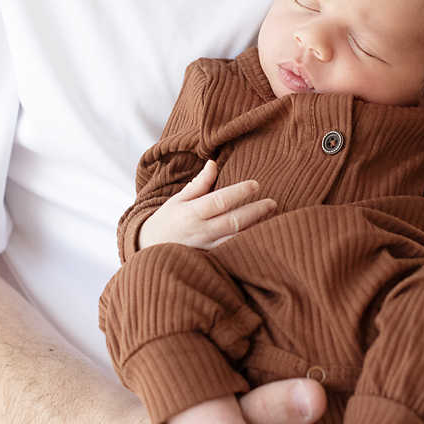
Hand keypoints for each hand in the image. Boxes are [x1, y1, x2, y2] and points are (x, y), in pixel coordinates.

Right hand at [138, 160, 276, 249]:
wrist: (151, 250)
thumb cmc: (167, 221)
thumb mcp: (178, 199)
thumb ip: (199, 184)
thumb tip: (213, 163)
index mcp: (192, 212)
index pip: (219, 201)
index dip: (239, 192)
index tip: (256, 184)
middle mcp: (201, 231)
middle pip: (233, 222)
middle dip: (255, 212)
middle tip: (272, 203)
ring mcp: (207, 248)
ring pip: (236, 240)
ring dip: (256, 230)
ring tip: (272, 219)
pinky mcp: (211, 260)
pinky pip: (233, 253)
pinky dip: (248, 246)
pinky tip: (262, 239)